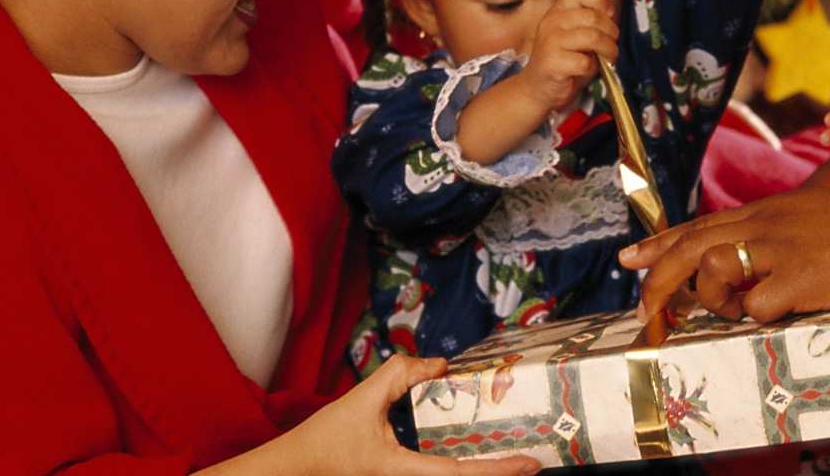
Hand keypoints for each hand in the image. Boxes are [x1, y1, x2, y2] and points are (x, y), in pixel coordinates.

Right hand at [266, 355, 541, 474]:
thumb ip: (399, 376)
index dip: (497, 470)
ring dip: (481, 468)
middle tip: (535, 459)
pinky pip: (437, 472)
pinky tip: (476, 451)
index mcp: (401, 470)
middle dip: (499, 472)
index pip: (458, 473)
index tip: (530, 465)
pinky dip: (461, 464)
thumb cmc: (324, 441)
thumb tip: (440, 364)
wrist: (294, 470)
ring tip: (514, 455)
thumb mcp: (361, 400)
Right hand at [515, 0, 618, 111]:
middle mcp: (552, 22)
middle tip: (612, 43)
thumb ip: (591, 23)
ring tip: (608, 58)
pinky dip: (593, 68)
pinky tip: (587, 70)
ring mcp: (550, 42)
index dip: (599, 0)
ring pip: (593, 37)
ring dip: (608, 49)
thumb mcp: (576, 35)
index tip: (608, 14)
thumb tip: (612, 15)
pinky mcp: (553, 63)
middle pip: (593, 16)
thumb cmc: (563, 61)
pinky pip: (585, 61)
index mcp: (557, 12)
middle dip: (611, 31)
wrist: (538, 88)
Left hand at [618, 185, 829, 324]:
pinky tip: (775, 314)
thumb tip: (748, 257)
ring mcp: (782, 249)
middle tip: (646, 309)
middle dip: (659, 279)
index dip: (660, 243)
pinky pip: (757, 306)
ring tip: (731, 310)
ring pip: (713, 268)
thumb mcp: (811, 217)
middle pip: (692, 247)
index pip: (700, 225)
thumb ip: (777, 233)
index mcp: (767, 211)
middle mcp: (766, 224)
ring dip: (711, 297)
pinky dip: (756, 317)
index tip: (629, 258)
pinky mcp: (803, 278)